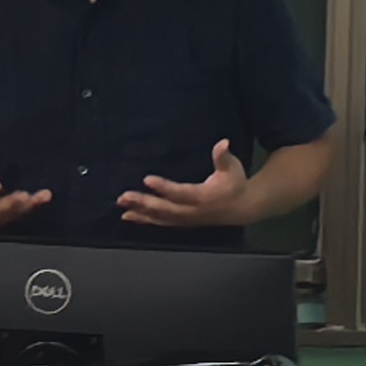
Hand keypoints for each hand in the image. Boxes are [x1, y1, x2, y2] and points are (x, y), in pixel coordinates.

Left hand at [119, 138, 254, 230]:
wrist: (243, 208)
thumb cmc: (235, 183)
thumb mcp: (232, 167)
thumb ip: (223, 156)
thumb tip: (223, 142)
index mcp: (203, 196)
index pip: (180, 192)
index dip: (163, 187)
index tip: (147, 179)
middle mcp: (191, 211)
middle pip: (164, 208)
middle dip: (143, 202)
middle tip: (124, 196)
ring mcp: (186, 219)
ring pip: (160, 218)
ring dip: (140, 212)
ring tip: (122, 206)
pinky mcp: (182, 222)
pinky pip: (161, 222)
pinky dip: (144, 220)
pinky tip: (129, 216)